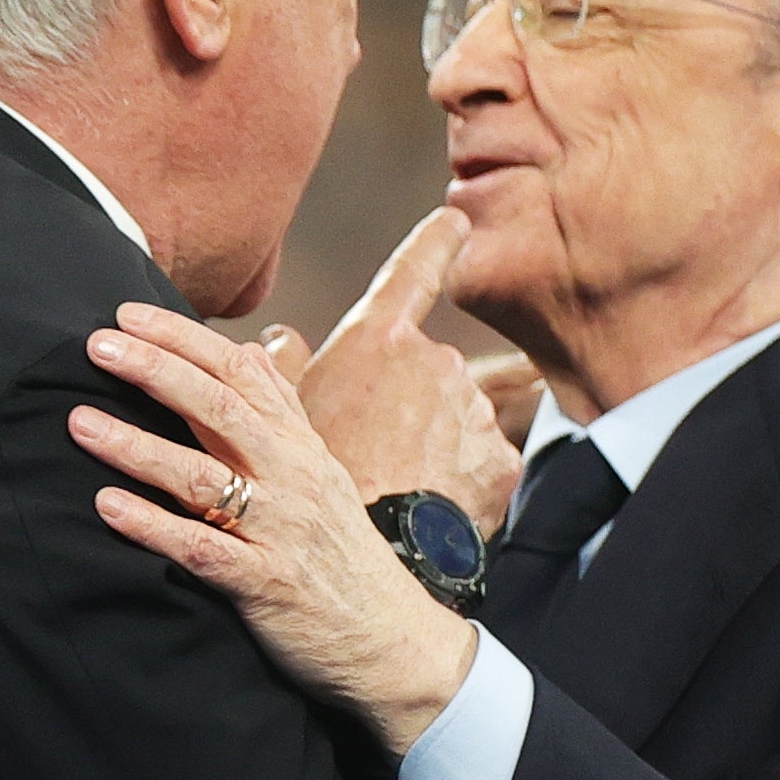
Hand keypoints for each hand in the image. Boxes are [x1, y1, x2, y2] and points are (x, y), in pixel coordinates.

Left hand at [68, 302, 478, 756]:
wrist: (393, 640)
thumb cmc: (340, 551)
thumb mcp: (320, 470)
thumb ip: (280, 411)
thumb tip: (251, 346)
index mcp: (298, 443)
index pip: (239, 370)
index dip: (182, 337)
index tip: (128, 314)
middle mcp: (292, 476)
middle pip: (218, 407)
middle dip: (155, 370)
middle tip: (97, 344)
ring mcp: (279, 529)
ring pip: (201, 476)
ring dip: (135, 445)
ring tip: (79, 421)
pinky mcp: (265, 583)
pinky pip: (201, 550)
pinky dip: (152, 525)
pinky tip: (106, 506)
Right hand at [256, 209, 522, 532]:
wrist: (363, 559)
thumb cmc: (307, 486)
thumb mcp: (279, 416)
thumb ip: (281, 366)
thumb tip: (278, 340)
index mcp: (379, 340)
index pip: (414, 270)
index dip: (436, 241)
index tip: (455, 220)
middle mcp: (436, 363)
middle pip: (432, 368)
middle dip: (413, 400)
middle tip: (378, 445)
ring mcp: (474, 412)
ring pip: (460, 417)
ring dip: (438, 441)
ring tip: (400, 483)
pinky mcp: (501, 462)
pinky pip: (483, 462)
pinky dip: (461, 480)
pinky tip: (428, 503)